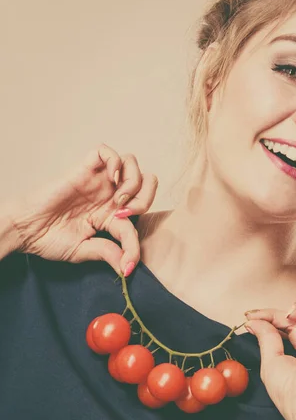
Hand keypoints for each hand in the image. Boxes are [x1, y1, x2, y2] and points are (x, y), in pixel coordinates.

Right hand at [10, 143, 157, 275]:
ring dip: (134, 180)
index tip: (128, 262)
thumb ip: (107, 254)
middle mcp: (109, 195)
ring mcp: (98, 181)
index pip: (139, 222)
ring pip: (131, 163)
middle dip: (146, 198)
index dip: (137, 244)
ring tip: (119, 198)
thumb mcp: (84, 251)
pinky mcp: (83, 170)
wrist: (26, 230)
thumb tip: (128, 267)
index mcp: (112, 216)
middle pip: (146, 182)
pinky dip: (115, 162)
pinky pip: (105, 152)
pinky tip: (111, 180)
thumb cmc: (49, 239)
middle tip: (127, 213)